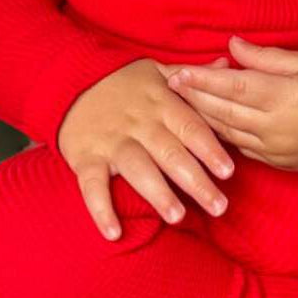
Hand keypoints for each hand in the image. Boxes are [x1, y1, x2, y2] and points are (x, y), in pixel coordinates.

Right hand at [56, 56, 234, 240]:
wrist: (68, 79)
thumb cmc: (123, 81)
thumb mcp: (159, 71)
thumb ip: (194, 76)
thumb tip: (228, 64)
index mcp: (161, 102)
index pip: (191, 126)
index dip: (210, 149)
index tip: (229, 172)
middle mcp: (139, 123)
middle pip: (171, 153)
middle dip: (196, 181)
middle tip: (219, 207)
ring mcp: (111, 140)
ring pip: (138, 168)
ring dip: (158, 193)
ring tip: (177, 217)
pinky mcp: (85, 157)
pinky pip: (92, 186)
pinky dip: (101, 209)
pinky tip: (114, 233)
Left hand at [166, 37, 297, 172]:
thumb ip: (265, 57)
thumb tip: (231, 45)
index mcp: (284, 96)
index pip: (232, 87)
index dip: (202, 79)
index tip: (177, 72)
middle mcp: (275, 126)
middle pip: (222, 112)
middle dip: (193, 98)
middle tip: (169, 85)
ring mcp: (274, 149)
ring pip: (226, 133)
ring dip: (201, 118)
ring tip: (181, 103)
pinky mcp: (276, 163)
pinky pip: (240, 148)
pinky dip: (222, 134)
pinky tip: (207, 123)